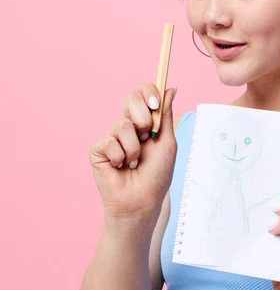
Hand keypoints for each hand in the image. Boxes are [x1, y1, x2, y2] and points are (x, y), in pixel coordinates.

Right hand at [89, 83, 176, 218]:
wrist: (142, 201)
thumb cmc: (156, 175)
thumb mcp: (166, 143)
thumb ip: (166, 115)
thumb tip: (171, 88)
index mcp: (144, 123)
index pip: (142, 94)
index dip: (148, 92)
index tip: (156, 103)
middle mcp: (127, 127)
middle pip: (131, 99)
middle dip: (143, 117)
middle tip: (146, 137)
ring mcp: (112, 137)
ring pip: (123, 125)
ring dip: (135, 148)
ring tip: (134, 162)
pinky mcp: (98, 150)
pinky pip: (109, 142)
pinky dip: (120, 157)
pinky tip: (120, 168)